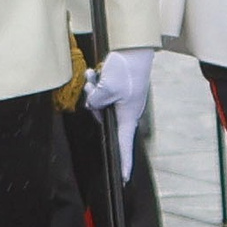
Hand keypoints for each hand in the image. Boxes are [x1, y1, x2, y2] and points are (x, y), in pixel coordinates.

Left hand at [85, 45, 155, 178]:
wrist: (134, 48)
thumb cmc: (127, 69)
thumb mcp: (107, 87)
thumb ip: (96, 101)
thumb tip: (92, 104)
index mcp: (128, 116)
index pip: (124, 145)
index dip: (124, 162)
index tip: (124, 178)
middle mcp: (126, 111)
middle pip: (103, 118)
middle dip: (93, 105)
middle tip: (92, 88)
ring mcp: (123, 100)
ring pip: (100, 104)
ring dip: (92, 91)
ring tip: (92, 76)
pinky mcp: (119, 90)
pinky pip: (102, 93)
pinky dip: (96, 84)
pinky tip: (92, 73)